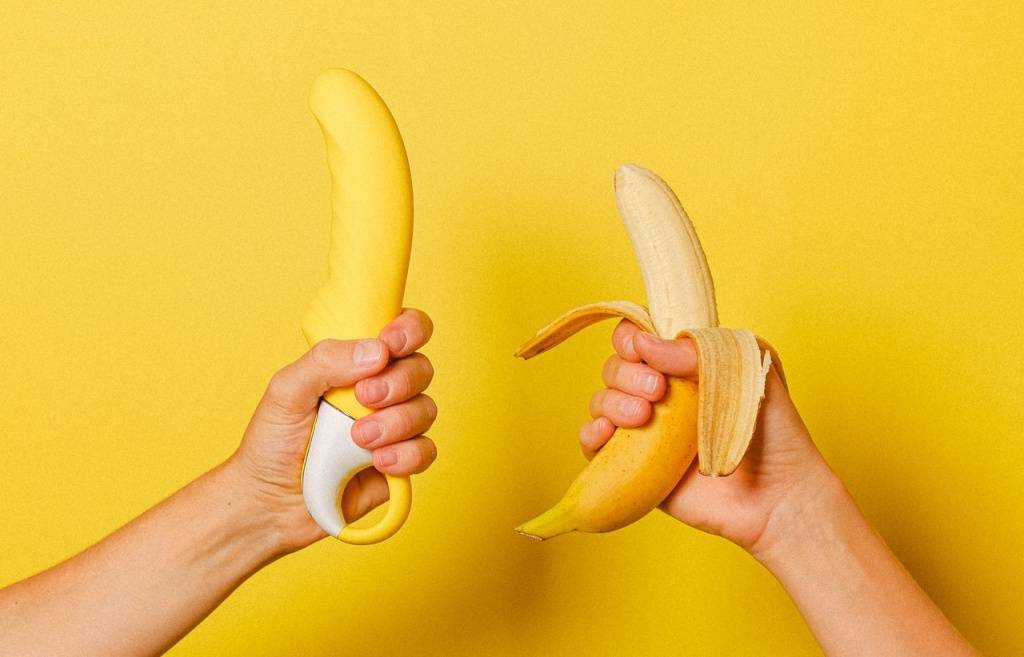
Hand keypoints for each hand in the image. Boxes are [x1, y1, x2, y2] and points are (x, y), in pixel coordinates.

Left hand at [228, 308, 437, 553]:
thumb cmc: (272, 444)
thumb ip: (326, 361)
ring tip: (358, 439)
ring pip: (425, 410)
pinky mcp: (400, 465)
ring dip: (396, 423)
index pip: (401, 330)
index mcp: (356, 364)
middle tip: (365, 398)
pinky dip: (406, 456)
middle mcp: (381, 392)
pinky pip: (426, 452)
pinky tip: (376, 462)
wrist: (269, 505)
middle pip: (420, 368)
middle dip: (398, 382)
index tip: (391, 343)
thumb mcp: (286, 391)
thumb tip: (377, 352)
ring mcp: (394, 429)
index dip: (409, 329)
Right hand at [580, 320, 837, 555]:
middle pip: (616, 366)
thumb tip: (645, 345)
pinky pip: (594, 445)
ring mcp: (646, 431)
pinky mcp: (634, 467)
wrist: (779, 496)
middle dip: (626, 373)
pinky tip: (606, 433)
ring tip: (642, 417)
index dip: (630, 336)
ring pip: (601, 401)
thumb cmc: (776, 430)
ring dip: (611, 401)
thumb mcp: (748, 368)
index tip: (640, 348)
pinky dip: (590, 434)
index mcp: (685, 363)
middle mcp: (661, 394)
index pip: (640, 336)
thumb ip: (698, 349)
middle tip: (658, 391)